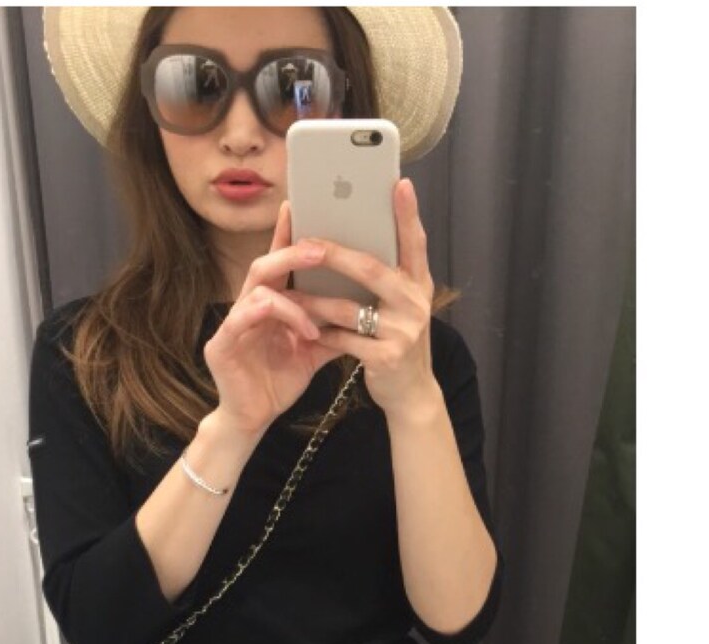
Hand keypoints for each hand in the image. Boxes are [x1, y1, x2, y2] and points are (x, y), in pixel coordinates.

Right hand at [202, 201, 345, 438]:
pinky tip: (305, 331)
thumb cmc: (278, 382)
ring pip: (255, 290)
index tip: (303, 207)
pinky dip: (278, 321)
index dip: (287, 234)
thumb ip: (333, 327)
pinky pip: (244, 320)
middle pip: (264, 266)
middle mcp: (247, 307)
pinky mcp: (220, 346)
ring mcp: (232, 325)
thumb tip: (367, 309)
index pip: (278, 263)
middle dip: (291, 252)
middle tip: (320, 247)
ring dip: (290, 294)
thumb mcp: (313, 351)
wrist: (253, 418)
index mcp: (268, 304)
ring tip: (318, 301)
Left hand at [284, 178, 440, 418]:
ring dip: (316, 301)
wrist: (412, 395)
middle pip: (371, 269)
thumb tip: (353, 240)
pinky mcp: (386, 357)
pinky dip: (322, 334)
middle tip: (306, 241)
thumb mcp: (400, 307)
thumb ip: (387, 278)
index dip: (408, 214)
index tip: (398, 183)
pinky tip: (304, 330)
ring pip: (350, 307)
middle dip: (335, 255)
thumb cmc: (397, 342)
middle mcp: (416, 303)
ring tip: (290, 294)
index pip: (414, 242)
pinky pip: (344, 340)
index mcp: (419, 284)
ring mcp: (403, 331)